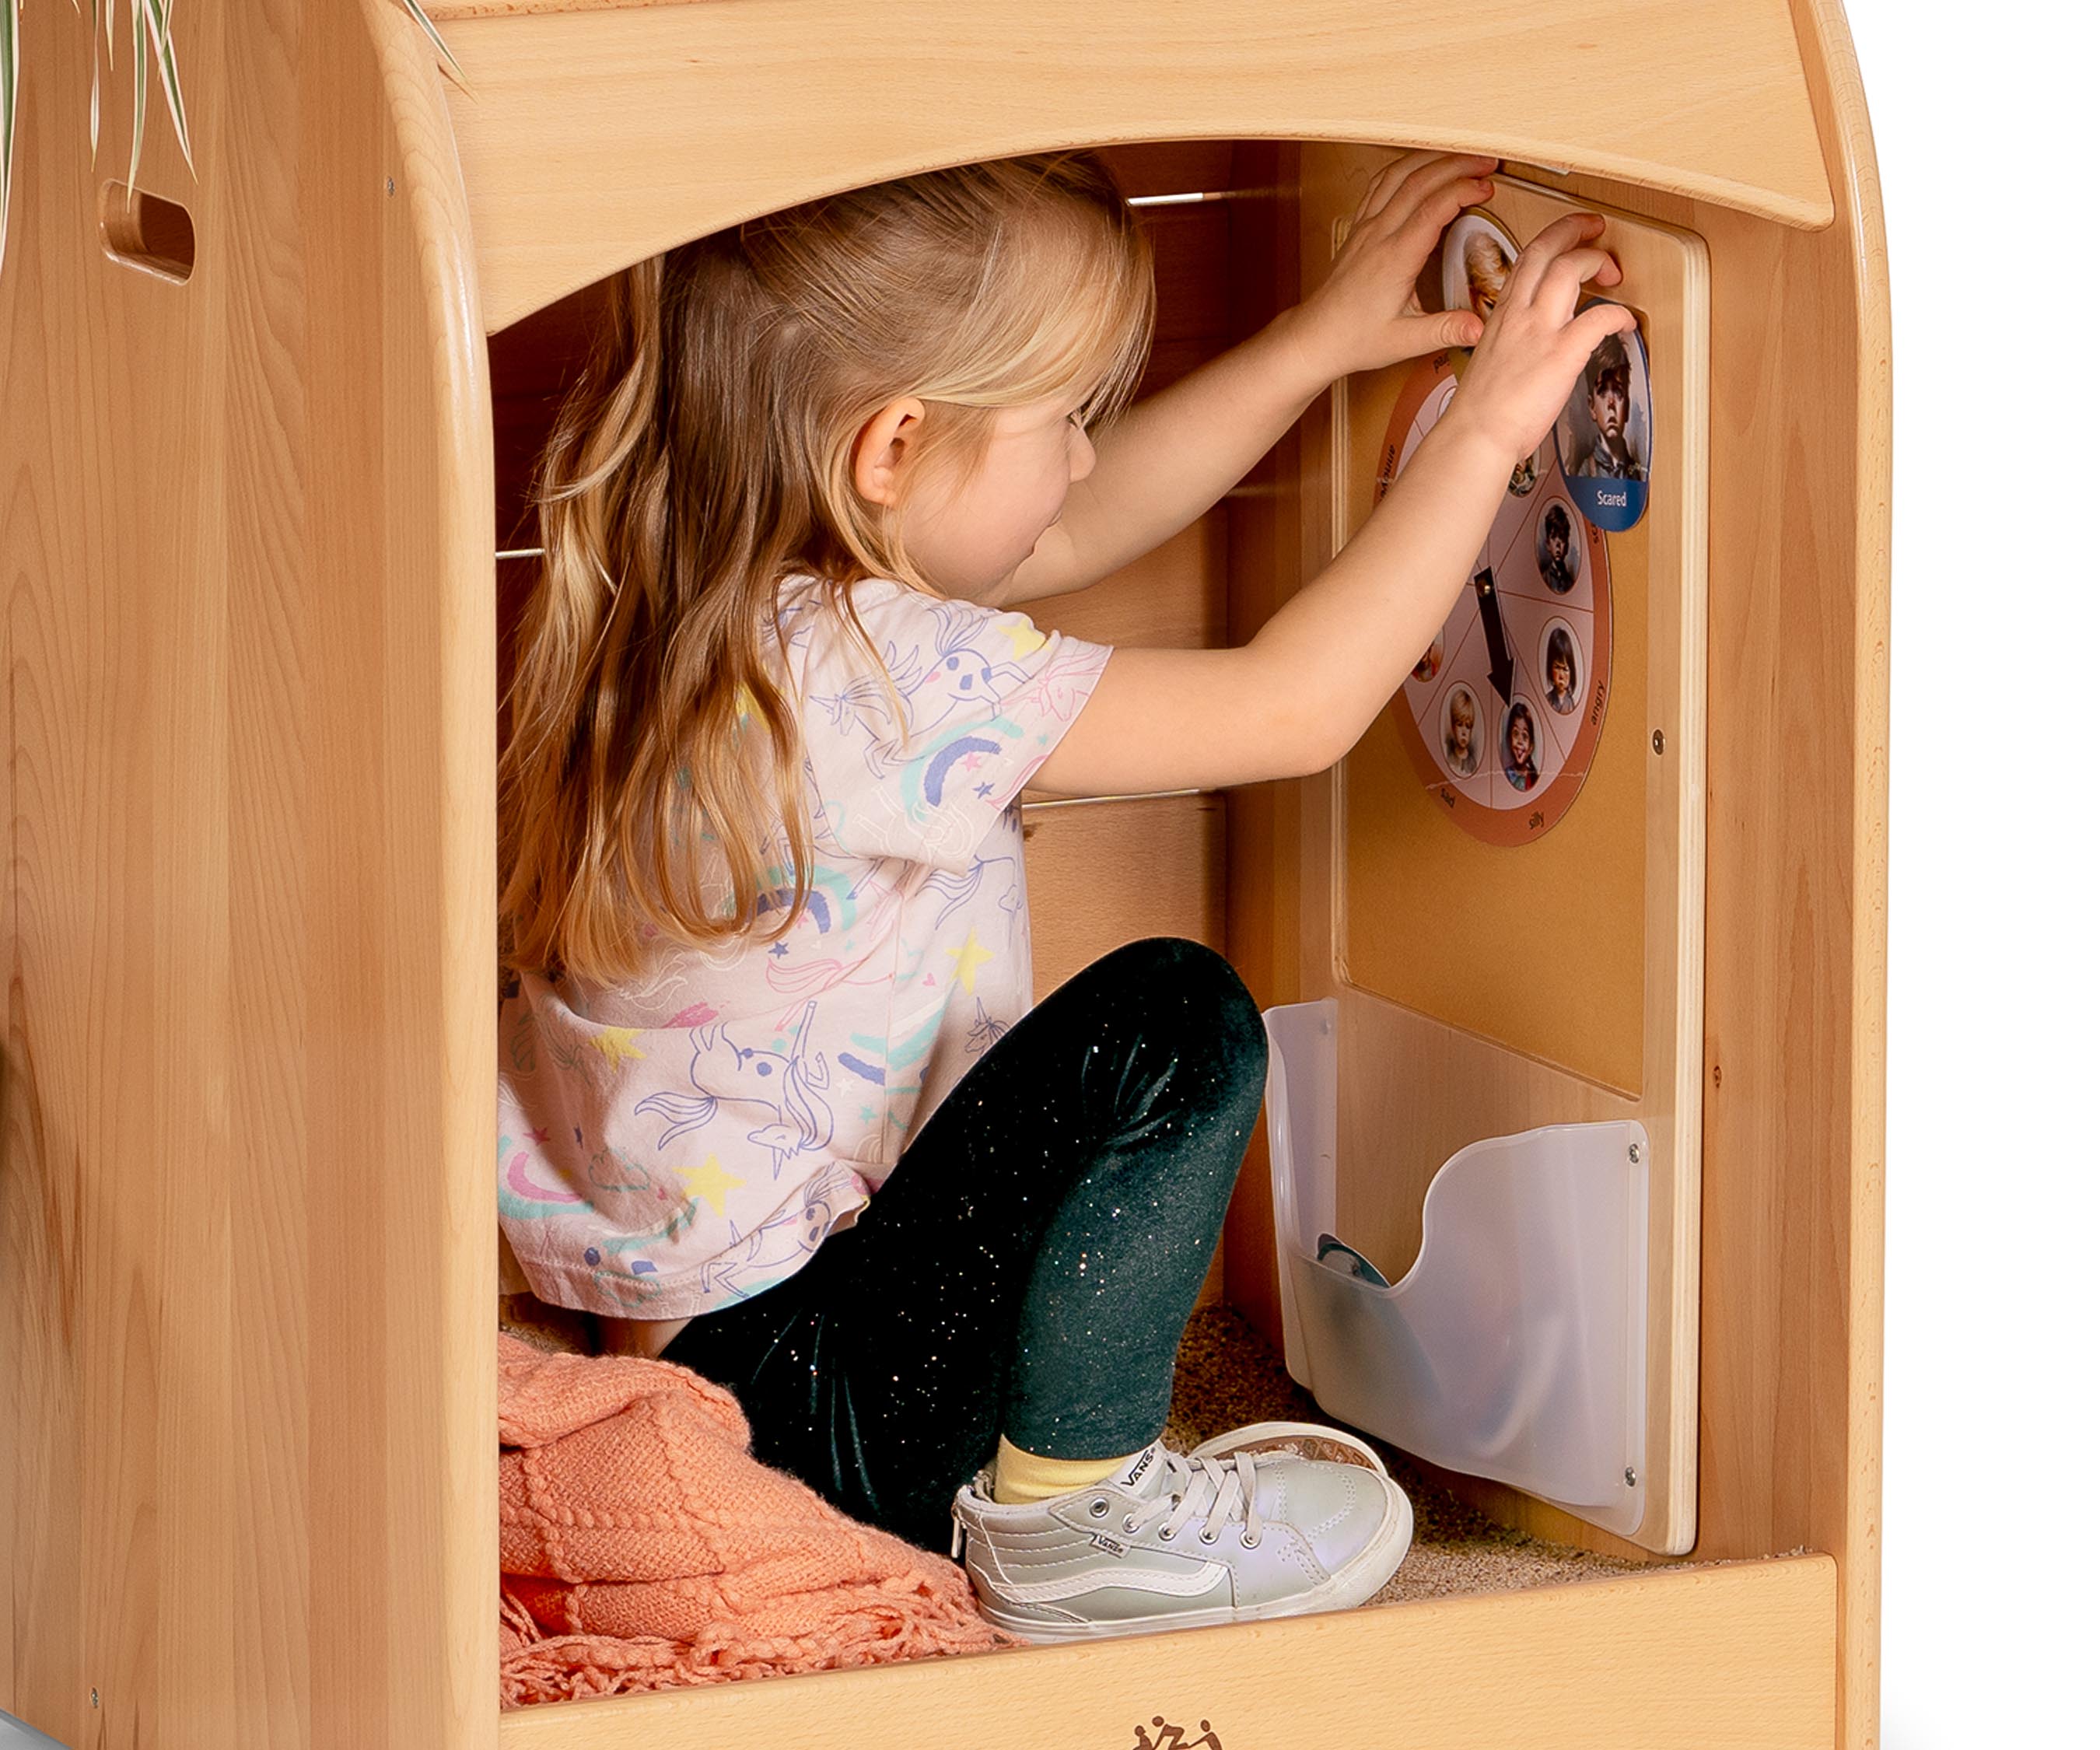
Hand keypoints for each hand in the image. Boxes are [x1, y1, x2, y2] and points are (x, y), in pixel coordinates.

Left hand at [1280, 152, 1500, 384]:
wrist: (1316, 335)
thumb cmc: (1355, 338)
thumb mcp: (1404, 342)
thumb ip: (1444, 331)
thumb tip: (1480, 329)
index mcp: (1394, 258)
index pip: (1433, 208)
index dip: (1462, 190)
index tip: (1487, 187)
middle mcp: (1378, 235)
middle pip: (1419, 181)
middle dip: (1457, 164)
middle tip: (1486, 162)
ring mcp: (1365, 227)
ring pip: (1398, 175)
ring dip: (1432, 159)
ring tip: (1461, 156)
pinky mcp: (1358, 228)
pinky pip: (1380, 184)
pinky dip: (1405, 167)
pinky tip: (1421, 166)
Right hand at [1440, 212, 1636, 465]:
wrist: (1477, 435)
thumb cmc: (1481, 410)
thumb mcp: (1491, 360)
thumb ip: (1512, 342)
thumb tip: (1531, 345)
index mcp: (1502, 315)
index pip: (1525, 260)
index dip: (1551, 239)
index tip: (1566, 238)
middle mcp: (1519, 314)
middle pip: (1546, 249)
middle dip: (1574, 229)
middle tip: (1594, 227)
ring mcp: (1540, 331)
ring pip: (1570, 269)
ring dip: (1597, 261)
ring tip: (1612, 271)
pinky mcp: (1562, 353)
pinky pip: (1600, 316)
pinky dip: (1619, 314)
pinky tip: (1625, 322)